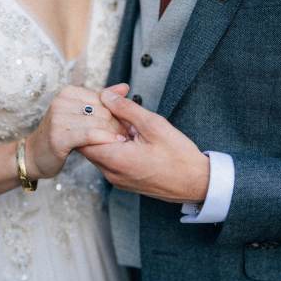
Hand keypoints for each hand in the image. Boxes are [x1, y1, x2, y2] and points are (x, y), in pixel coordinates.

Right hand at [25, 84, 128, 179]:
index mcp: (68, 92)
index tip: (127, 124)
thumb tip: (125, 87)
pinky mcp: (58, 136)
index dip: (117, 112)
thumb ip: (102, 99)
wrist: (35, 155)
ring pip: (98, 123)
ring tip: (123, 141)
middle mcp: (61, 101)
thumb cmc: (61, 134)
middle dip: (117, 124)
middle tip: (127, 135)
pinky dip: (104, 139)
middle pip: (102, 110)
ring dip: (113, 133)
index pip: (103, 99)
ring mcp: (58, 118)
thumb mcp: (81, 113)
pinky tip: (113, 144)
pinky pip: (89, 135)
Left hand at [79, 89, 209, 203]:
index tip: (99, 104)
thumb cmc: (179, 157)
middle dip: (95, 124)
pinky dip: (113, 145)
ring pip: (99, 152)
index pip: (83, 138)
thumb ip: (126, 109)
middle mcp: (111, 173)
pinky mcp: (124, 181)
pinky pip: (110, 160)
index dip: (88, 119)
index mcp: (116, 160)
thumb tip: (107, 96)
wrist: (197, 184)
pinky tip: (128, 134)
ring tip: (122, 119)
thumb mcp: (154, 125)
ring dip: (105, 134)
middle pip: (88, 145)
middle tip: (109, 107)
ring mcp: (117, 179)